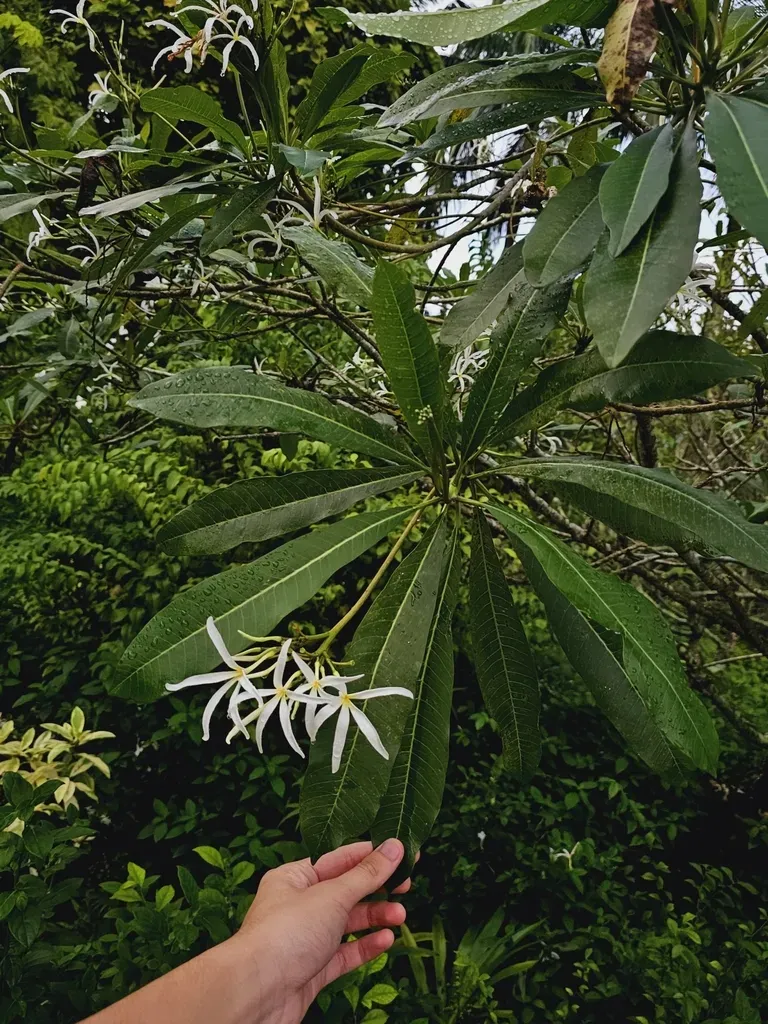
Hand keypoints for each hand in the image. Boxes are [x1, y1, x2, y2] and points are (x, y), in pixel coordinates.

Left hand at [234, 838, 409, 1023]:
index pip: (339, 859)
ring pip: (348, 922)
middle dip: (376, 888)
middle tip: (406, 885)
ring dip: (375, 917)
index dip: (371, 854)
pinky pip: (345, 953)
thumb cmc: (284, 936)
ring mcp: (306, 939)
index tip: (402, 851)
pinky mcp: (312, 969)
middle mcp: (299, 906)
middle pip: (345, 890)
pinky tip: (386, 940)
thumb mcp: (332, 896)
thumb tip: (394, 847)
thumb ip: (366, 874)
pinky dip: (366, 946)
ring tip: (400, 916)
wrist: (257, 994)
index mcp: (294, 878)